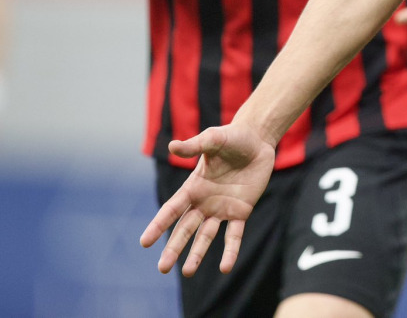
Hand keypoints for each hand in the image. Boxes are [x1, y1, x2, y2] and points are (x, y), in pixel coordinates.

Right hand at [140, 123, 274, 275]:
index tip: (144, 242)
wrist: (258, 141)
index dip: (158, 225)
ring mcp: (222, 209)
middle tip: (162, 268)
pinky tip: (225, 268)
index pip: (172, 209)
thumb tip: (172, 146)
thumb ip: (194, 145)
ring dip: (197, 255)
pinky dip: (230, 251)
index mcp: (193, 187)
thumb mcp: (213, 139)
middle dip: (173, 248)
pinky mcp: (241, 211)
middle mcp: (204, 202)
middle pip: (185, 229)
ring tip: (187, 273)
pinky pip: (234, 235)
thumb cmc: (232, 138)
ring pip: (206, 237)